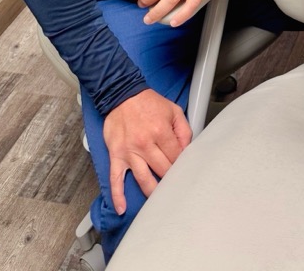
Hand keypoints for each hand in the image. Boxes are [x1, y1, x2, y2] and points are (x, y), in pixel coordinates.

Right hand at [103, 89, 191, 214]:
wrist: (122, 95)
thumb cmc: (149, 103)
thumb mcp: (174, 110)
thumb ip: (184, 131)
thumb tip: (187, 151)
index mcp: (161, 132)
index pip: (176, 158)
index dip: (182, 166)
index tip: (185, 171)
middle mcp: (145, 144)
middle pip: (163, 171)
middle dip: (171, 180)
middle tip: (177, 188)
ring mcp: (130, 152)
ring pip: (144, 179)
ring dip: (153, 193)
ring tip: (160, 203)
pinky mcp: (116, 155)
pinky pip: (115, 179)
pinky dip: (118, 195)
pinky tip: (122, 208)